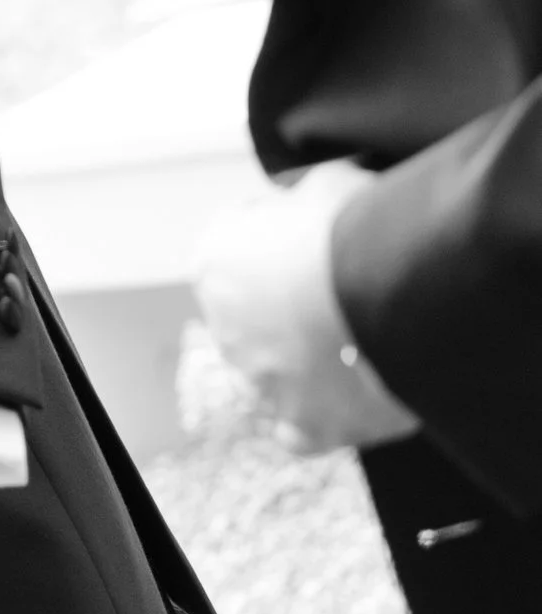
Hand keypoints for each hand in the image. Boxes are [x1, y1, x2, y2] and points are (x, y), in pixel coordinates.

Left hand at [195, 165, 419, 455]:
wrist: (398, 293)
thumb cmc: (357, 228)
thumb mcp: (327, 184)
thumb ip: (307, 197)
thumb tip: (315, 201)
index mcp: (214, 262)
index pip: (238, 244)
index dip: (284, 233)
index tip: (321, 233)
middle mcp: (224, 328)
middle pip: (258, 313)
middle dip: (295, 302)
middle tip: (350, 288)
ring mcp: (261, 383)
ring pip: (280, 372)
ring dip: (312, 357)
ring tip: (367, 338)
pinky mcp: (304, 425)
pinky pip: (304, 429)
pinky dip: (326, 414)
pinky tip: (358, 394)